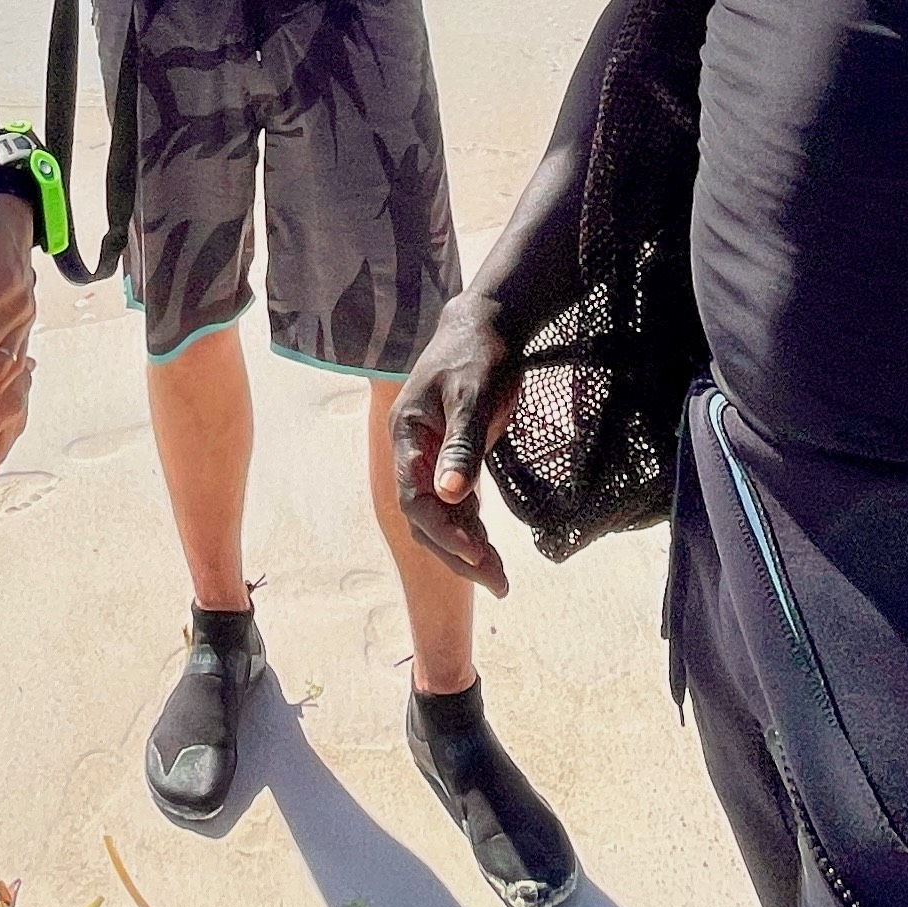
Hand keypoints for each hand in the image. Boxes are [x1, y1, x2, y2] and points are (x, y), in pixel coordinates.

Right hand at [387, 293, 524, 597]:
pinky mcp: (452, 459)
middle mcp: (413, 451)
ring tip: (500, 580)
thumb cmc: (478, 355)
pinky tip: (491, 553)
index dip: (444, 531)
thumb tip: (450, 496)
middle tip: (498, 582)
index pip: (415, 498)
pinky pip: (456, 505)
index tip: (478, 554)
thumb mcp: (473, 395)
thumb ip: (461, 445)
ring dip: (466, 548)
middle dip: (457, 552)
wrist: (487, 325)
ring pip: (440, 516)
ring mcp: (431, 457)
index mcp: (407, 433)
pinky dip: (471, 530)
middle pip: (425, 517)